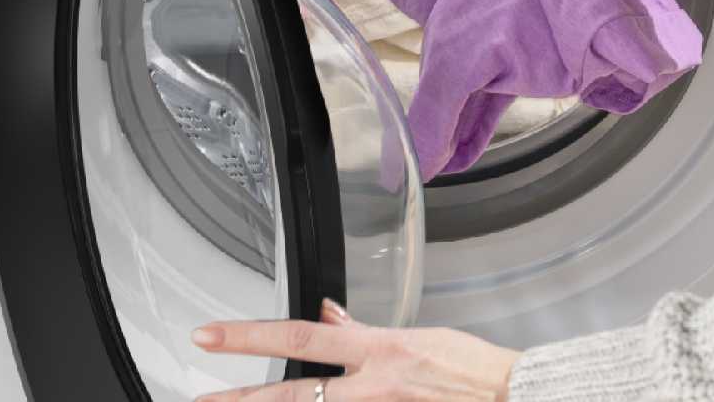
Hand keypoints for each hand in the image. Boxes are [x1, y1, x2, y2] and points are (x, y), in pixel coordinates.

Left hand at [191, 298, 519, 401]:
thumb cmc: (473, 368)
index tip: (211, 335)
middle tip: (200, 400)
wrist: (512, 396)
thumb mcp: (416, 335)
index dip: (251, 337)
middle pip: (293, 395)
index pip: (301, 337)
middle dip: (242, 399)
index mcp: (379, 351)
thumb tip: (329, 318)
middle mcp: (374, 388)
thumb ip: (365, 333)